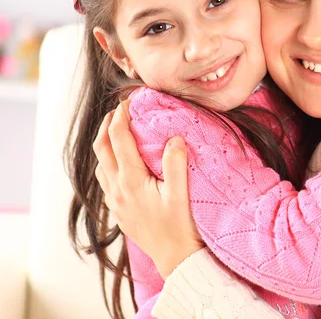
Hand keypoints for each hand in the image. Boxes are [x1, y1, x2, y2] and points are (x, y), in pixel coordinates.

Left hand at [93, 100, 204, 278]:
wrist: (176, 259)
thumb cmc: (181, 227)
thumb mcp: (181, 194)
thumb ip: (175, 163)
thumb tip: (173, 137)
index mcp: (131, 181)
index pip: (119, 139)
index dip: (120, 116)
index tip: (129, 101)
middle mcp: (117, 189)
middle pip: (101, 148)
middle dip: (107, 124)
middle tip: (120, 109)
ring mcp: (115, 201)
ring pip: (100, 164)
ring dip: (105, 142)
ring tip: (118, 129)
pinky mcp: (118, 210)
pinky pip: (104, 179)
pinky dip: (107, 161)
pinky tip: (120, 161)